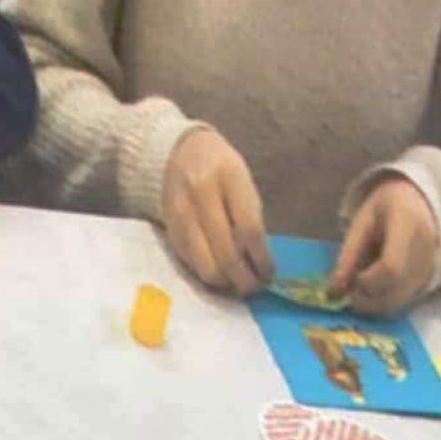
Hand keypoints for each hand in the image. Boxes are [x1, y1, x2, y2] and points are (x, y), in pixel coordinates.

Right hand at [162, 128, 270, 295]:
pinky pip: (193, 266)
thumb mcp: (242, 180)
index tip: (269, 272)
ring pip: (206, 267)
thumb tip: (259, 263)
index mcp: (227, 177)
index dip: (262, 259)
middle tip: (255, 287)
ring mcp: (181, 217)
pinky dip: (210, 274)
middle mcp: (200, 196)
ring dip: (226, 283)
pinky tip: (221, 272)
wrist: (179, 153)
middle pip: (226, 254)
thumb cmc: (220, 168)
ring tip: (238, 282)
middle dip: (245, 279)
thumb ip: (250, 216)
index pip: (249, 229)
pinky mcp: (171, 233)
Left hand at [332, 176, 438, 315]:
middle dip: (365, 301)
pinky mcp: (426, 285)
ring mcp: (428, 272)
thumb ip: (348, 256)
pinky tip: (375, 287)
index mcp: (407, 226)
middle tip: (350, 290)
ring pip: (396, 305)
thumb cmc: (388, 209)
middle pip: (393, 294)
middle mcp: (424, 253)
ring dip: (371, 305)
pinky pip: (400, 304)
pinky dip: (382, 303)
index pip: (390, 268)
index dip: (367, 283)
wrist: (422, 205)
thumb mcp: (363, 222)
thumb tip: (332, 292)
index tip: (355, 278)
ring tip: (361, 286)